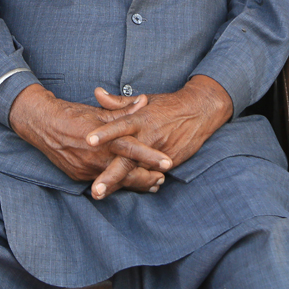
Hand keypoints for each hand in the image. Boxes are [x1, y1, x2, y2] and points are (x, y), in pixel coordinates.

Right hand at [8, 84, 170, 196]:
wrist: (42, 125)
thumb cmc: (73, 114)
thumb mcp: (100, 111)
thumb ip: (124, 110)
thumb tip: (144, 101)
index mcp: (104, 138)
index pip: (132, 148)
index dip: (150, 156)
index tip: (168, 163)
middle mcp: (96, 157)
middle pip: (127, 173)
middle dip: (147, 179)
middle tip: (162, 179)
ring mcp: (87, 169)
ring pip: (116, 181)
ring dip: (134, 183)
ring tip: (152, 184)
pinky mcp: (79, 176)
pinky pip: (102, 181)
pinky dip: (116, 183)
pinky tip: (128, 183)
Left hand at [85, 75, 233, 179]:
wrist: (199, 112)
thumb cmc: (167, 106)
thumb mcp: (144, 100)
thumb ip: (118, 102)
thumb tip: (97, 93)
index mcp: (141, 119)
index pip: (120, 127)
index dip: (105, 133)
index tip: (88, 140)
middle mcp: (149, 137)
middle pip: (127, 159)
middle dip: (111, 175)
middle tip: (95, 189)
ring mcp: (159, 152)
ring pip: (137, 172)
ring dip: (120, 184)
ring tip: (102, 195)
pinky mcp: (169, 162)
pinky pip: (150, 175)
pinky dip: (136, 183)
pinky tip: (120, 192)